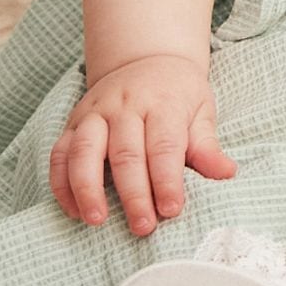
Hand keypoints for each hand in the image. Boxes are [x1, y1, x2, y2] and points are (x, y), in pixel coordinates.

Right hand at [48, 53, 235, 235]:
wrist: (146, 57)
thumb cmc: (177, 93)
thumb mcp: (201, 109)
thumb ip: (207, 145)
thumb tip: (227, 173)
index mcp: (162, 102)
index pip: (164, 145)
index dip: (167, 180)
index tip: (172, 210)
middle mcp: (125, 106)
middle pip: (126, 153)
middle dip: (133, 194)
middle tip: (142, 227)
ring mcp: (95, 113)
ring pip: (84, 151)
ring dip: (88, 188)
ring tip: (97, 220)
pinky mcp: (73, 122)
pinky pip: (59, 153)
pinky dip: (62, 183)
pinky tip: (73, 210)